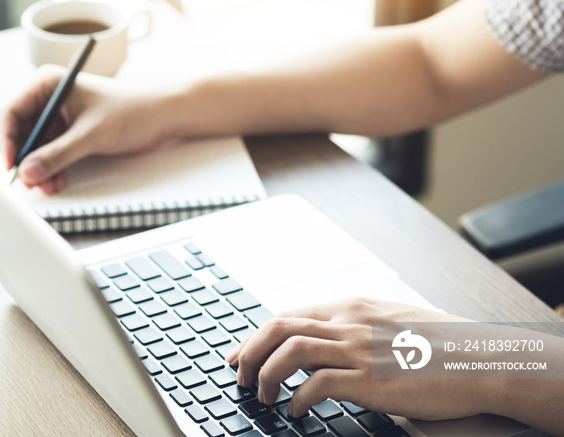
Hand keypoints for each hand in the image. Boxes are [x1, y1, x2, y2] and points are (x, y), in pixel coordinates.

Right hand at [1, 65, 172, 193]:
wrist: (160, 118)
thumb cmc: (131, 112)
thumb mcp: (91, 134)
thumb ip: (59, 154)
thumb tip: (28, 171)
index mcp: (47, 84)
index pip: (11, 112)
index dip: (6, 140)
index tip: (12, 165)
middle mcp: (48, 100)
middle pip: (19, 133)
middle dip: (24, 160)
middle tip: (30, 182)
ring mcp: (58, 118)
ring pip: (34, 148)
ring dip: (38, 169)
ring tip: (48, 185)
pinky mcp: (69, 134)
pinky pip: (50, 155)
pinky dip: (50, 169)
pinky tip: (57, 181)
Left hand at [226, 297, 483, 420]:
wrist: (479, 360)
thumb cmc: (439, 344)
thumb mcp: (389, 321)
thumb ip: (353, 326)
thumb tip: (320, 341)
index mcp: (352, 307)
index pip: (290, 314)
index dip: (258, 334)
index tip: (242, 353)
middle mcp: (349, 322)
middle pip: (280, 326)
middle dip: (251, 350)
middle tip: (239, 374)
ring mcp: (358, 349)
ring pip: (291, 351)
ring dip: (267, 374)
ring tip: (262, 395)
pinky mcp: (369, 379)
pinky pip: (318, 385)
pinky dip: (298, 399)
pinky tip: (296, 411)